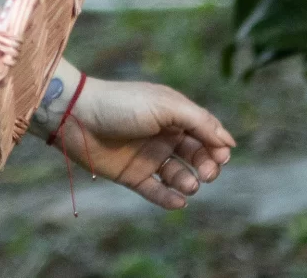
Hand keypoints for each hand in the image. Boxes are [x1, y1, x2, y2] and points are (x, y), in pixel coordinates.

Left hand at [46, 77, 233, 209]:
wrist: (78, 117)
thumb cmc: (122, 104)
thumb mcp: (166, 106)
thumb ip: (199, 122)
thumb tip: (229, 141)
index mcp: (174, 114)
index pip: (206, 132)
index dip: (217, 145)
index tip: (222, 156)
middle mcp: (164, 135)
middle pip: (196, 155)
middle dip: (207, 165)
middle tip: (208, 173)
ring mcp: (148, 156)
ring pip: (179, 175)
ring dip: (189, 182)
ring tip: (190, 184)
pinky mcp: (132, 175)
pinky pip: (156, 191)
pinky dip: (170, 199)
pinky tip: (179, 202)